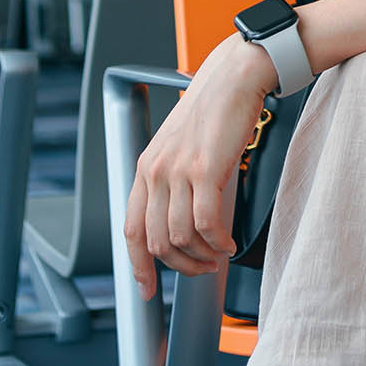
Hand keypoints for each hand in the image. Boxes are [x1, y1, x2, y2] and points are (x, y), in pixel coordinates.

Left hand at [122, 35, 277, 298]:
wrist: (234, 77)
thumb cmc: (215, 109)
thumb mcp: (181, 146)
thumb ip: (174, 180)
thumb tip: (182, 220)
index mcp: (145, 167)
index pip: (131, 229)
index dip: (138, 266)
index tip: (147, 288)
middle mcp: (155, 171)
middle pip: (156, 241)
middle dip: (180, 266)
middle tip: (202, 270)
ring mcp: (178, 171)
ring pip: (181, 237)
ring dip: (202, 256)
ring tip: (220, 254)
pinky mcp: (205, 170)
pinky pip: (206, 223)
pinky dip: (218, 242)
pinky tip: (228, 243)